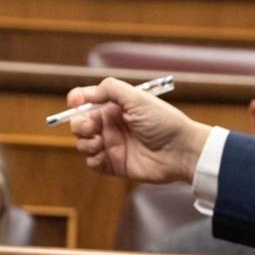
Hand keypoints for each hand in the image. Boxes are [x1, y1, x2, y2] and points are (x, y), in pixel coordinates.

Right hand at [66, 77, 209, 183]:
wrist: (181, 151)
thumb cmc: (163, 122)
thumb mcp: (137, 98)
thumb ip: (110, 89)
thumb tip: (84, 93)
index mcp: (115, 107)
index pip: (87, 101)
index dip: (76, 101)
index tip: (74, 102)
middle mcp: (111, 125)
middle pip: (80, 123)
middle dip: (79, 124)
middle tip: (91, 128)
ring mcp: (112, 146)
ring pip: (83, 143)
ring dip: (85, 142)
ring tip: (99, 143)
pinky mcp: (115, 165)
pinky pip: (93, 163)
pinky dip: (93, 159)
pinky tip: (103, 155)